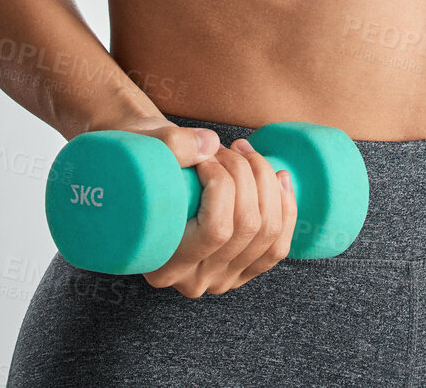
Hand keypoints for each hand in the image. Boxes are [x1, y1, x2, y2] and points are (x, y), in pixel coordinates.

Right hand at [140, 135, 298, 297]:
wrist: (143, 183)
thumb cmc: (138, 167)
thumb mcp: (140, 149)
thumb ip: (170, 144)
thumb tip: (210, 145)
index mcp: (163, 265)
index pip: (215, 230)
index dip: (222, 182)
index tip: (207, 157)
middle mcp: (194, 280)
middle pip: (247, 226)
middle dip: (246, 173)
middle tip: (228, 148)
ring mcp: (222, 278)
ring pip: (268, 232)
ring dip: (266, 182)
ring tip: (246, 153)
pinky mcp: (243, 269)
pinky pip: (279, 246)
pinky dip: (286, 207)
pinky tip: (279, 177)